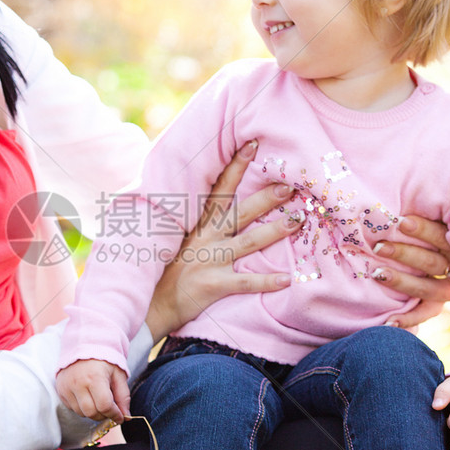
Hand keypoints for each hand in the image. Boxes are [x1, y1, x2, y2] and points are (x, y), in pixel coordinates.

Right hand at [56, 359, 130, 423]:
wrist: (84, 346)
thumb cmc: (104, 360)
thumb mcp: (118, 375)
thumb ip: (123, 397)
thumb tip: (125, 417)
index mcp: (95, 377)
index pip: (105, 406)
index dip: (114, 414)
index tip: (120, 417)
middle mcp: (78, 383)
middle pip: (92, 412)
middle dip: (103, 415)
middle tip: (110, 410)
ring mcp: (67, 387)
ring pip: (81, 413)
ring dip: (93, 412)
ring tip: (98, 401)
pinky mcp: (61, 390)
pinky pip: (72, 408)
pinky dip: (82, 408)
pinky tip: (88, 397)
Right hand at [145, 140, 300, 341]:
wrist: (151, 303)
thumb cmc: (165, 270)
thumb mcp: (173, 237)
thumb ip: (191, 219)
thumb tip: (207, 199)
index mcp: (197, 224)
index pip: (219, 190)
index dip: (235, 167)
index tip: (253, 146)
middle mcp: (205, 238)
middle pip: (239, 212)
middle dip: (265, 198)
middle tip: (289, 184)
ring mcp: (210, 261)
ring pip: (248, 242)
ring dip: (273, 231)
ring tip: (298, 221)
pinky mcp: (214, 285)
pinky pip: (245, 282)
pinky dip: (266, 281)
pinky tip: (287, 279)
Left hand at [373, 214, 449, 328]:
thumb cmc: (431, 228)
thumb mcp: (439, 216)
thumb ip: (427, 210)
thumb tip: (399, 196)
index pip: (443, 236)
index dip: (423, 229)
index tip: (400, 221)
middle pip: (432, 263)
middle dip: (404, 254)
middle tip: (378, 247)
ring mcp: (449, 288)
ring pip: (428, 289)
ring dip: (401, 282)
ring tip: (377, 274)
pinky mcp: (438, 304)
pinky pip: (425, 313)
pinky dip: (408, 319)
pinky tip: (388, 321)